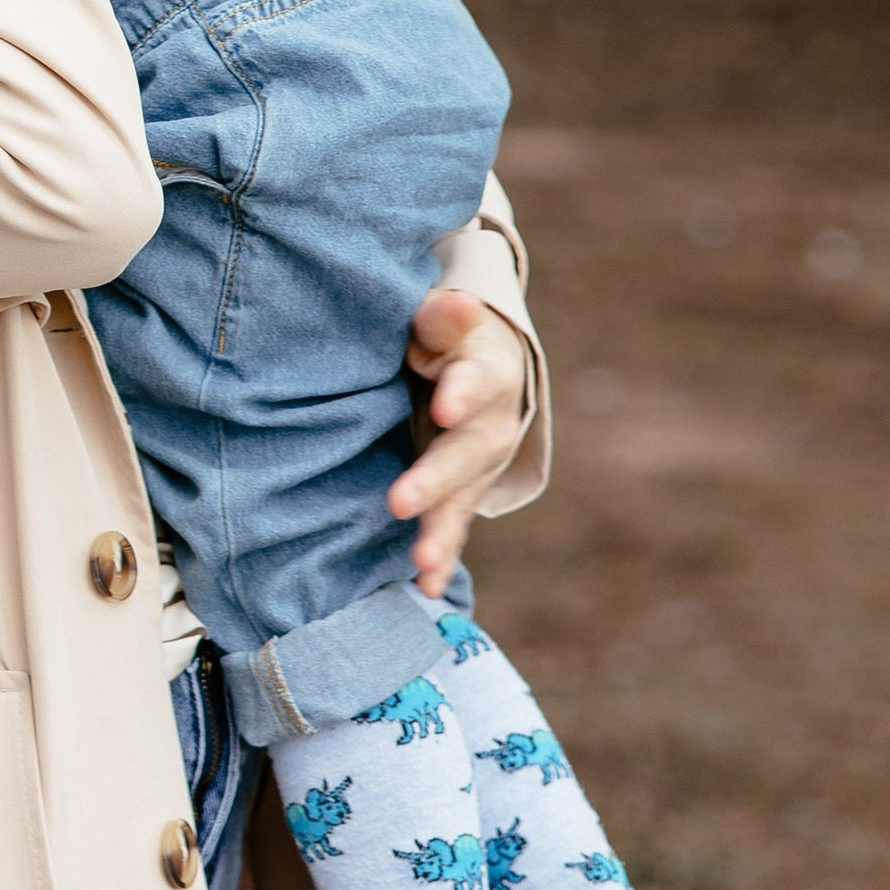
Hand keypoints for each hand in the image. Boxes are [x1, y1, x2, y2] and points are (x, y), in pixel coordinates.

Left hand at [389, 289, 531, 597]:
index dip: (461, 394)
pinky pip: (455, 525)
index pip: (476, 379)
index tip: (444, 407)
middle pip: (467, 452)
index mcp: (485, 369)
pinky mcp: (464, 492)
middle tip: (399, 501)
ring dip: (441, 531)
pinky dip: (442, 555)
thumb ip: (443, 319)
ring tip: (420, 562)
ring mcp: (480, 465)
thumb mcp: (442, 319)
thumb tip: (460, 303)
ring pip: (463, 499)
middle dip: (435, 478)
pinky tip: (424, 587)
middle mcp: (490, 423)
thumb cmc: (443, 338)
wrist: (479, 367)